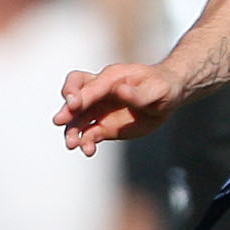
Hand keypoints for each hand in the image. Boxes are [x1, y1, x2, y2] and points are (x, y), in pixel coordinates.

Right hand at [54, 62, 187, 155]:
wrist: (169, 96)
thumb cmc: (162, 87)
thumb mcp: (156, 89)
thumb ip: (138, 93)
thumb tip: (121, 91)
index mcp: (110, 78)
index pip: (86, 84)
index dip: (78, 94)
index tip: (74, 105)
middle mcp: (99, 93)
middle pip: (73, 98)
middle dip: (66, 110)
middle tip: (60, 121)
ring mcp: (99, 110)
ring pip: (78, 120)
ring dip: (72, 131)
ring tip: (73, 144)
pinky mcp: (104, 127)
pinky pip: (89, 135)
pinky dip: (86, 143)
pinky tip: (89, 150)